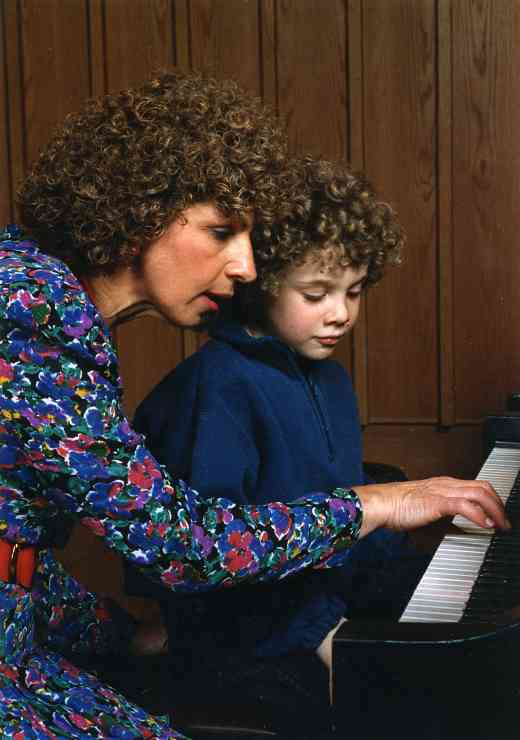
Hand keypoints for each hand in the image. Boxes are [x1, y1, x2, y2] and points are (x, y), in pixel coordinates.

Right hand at [354, 476, 510, 537]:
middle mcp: (445, 484)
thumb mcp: (423, 509)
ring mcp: (442, 491)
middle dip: (499, 504)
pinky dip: (479, 515)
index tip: (498, 516)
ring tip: (500, 525)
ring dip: (494, 510)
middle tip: (504, 522)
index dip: (491, 500)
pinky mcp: (436, 501)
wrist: (379, 503)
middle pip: (483, 487)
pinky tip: (486, 525)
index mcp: (442, 484)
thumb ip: (440, 515)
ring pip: (479, 493)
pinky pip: (464, 505)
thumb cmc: (394, 507)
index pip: (476, 486)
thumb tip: (453, 528)